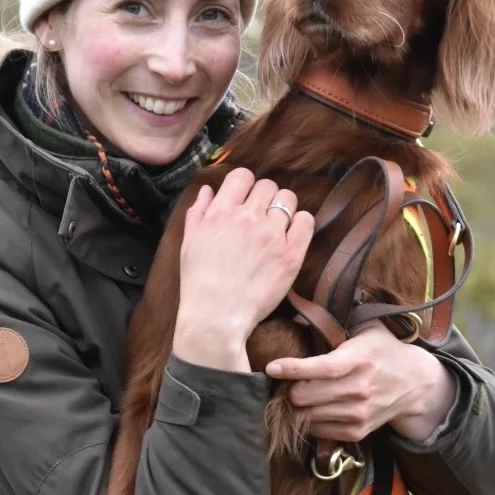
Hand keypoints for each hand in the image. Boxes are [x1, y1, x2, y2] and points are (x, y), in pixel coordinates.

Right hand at [174, 168, 312, 370]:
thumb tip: (208, 191)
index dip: (245, 186)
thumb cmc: (199, 284)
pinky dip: (300, 224)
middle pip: (267, 185)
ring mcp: (271, 235)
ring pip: (288, 199)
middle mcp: (247, 218)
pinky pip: (306, 221)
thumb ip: (198, 212)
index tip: (245, 200)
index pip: (242, 175)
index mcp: (220, 212)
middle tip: (261, 218)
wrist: (216, 318)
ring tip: (277, 227)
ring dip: (283, 208)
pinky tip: (290, 237)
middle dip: (264, 198)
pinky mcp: (290, 255)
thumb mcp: (189, 243)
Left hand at [265, 321, 456, 442]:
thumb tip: (293, 314)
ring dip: (296, 406)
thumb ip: (334, 323)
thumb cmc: (382, 350)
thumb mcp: (366, 328)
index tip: (271, 367)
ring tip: (296, 392)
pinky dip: (308, 420)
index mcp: (360, 359)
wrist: (415, 384)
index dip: (294, 369)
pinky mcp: (357, 431)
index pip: (323, 368)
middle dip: (289, 389)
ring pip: (308, 416)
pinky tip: (311, 406)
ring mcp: (359, 413)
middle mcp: (360, 389)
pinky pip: (318, 430)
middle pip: (307, 397)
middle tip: (283, 381)